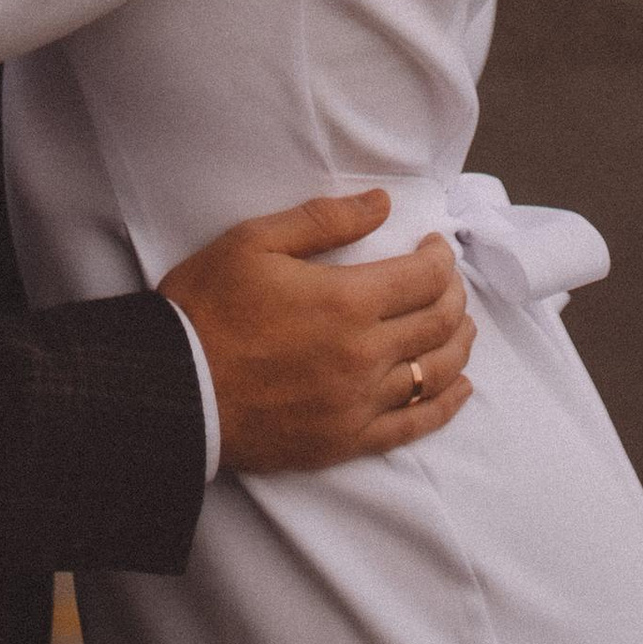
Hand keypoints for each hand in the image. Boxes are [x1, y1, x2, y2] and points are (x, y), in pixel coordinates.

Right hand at [160, 193, 473, 475]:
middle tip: (449, 282)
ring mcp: (359, 403)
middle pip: (438, 325)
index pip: (424, 279)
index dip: (440, 260)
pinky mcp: (346, 440)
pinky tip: (460, 391)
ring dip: (459, 347)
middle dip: (454, 297)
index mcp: (346, 301)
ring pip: (434, 374)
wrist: (178, 387)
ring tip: (464, 328)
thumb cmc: (209, 307)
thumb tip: (382, 203)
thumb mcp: (255, 241)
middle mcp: (364, 355)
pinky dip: (444, 407)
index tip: (436, 248)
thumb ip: (324, 221)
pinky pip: (412, 427)